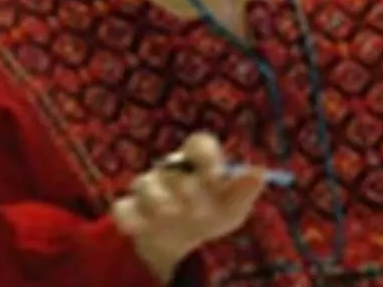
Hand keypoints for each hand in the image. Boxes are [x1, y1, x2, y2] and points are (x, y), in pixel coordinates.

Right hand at [111, 132, 266, 282]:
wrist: (182, 240)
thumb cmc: (212, 212)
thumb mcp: (233, 206)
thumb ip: (245, 190)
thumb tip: (260, 171)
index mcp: (198, 161)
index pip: (199, 143)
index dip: (207, 156)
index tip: (217, 176)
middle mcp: (171, 169)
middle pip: (173, 166)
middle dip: (187, 187)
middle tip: (200, 208)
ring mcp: (148, 188)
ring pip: (146, 185)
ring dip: (161, 202)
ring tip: (175, 216)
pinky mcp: (131, 211)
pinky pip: (122, 209)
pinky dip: (131, 218)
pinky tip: (146, 226)